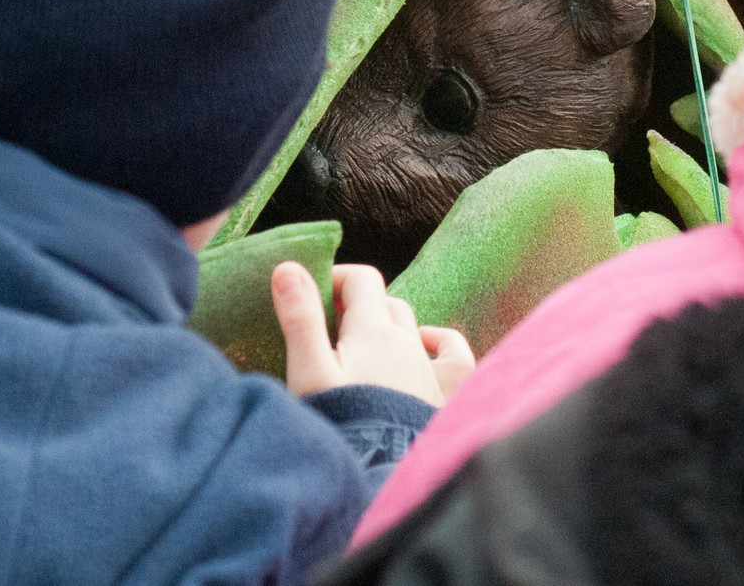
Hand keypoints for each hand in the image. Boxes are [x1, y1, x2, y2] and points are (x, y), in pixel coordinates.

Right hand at [271, 261, 474, 405]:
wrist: (380, 477)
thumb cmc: (340, 423)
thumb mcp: (309, 371)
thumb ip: (299, 319)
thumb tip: (289, 268)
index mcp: (373, 330)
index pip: (362, 279)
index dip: (337, 279)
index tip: (313, 297)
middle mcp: (408, 342)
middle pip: (384, 303)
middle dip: (357, 306)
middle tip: (327, 329)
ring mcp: (429, 368)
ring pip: (412, 326)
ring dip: (389, 325)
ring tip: (362, 345)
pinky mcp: (445, 395)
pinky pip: (455, 355)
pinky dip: (441, 343)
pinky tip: (425, 348)